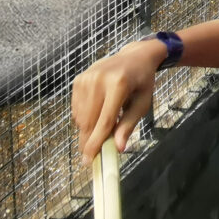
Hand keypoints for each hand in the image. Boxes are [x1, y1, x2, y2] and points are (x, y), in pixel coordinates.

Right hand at [71, 41, 161, 161]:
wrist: (134, 57)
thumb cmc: (142, 82)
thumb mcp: (142, 104)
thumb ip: (129, 125)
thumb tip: (118, 148)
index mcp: (118, 84)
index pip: (104, 121)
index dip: (96, 143)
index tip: (89, 161)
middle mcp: (99, 79)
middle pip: (89, 121)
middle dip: (88, 142)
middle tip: (91, 157)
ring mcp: (86, 78)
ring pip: (80, 117)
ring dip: (87, 130)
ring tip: (101, 126)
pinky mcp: (78, 79)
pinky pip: (76, 109)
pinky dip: (83, 118)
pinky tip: (96, 112)